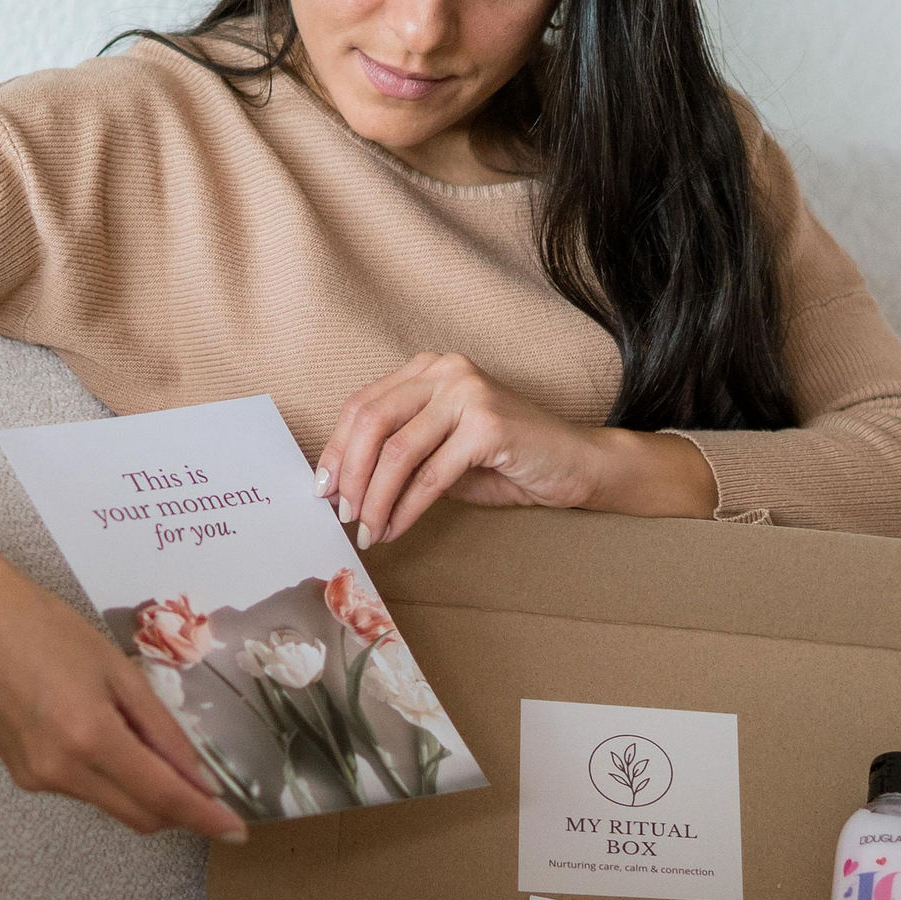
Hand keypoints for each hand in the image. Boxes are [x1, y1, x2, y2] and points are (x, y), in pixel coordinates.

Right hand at [0, 566, 247, 842]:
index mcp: (90, 738)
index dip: (204, 818)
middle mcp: (61, 772)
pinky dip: (107, 776)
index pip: (163, 797)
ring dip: (141, 789)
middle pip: (138, 816)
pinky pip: (82, 790)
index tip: (237, 830)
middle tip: (207, 788)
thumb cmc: (47, 627)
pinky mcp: (21, 776)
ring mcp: (36, 779)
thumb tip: (199, 778)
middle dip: (178, 811)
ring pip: (110, 804)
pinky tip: (101, 734)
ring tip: (139, 735)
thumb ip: (162, 729)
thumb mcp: (118, 670)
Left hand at [314, 353, 717, 543]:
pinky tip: (395, 529)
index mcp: (428, 369)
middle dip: (350, 475)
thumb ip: (398, 452)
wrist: (577, 464)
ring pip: (397, 451)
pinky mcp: (488, 425)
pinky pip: (430, 475)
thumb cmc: (507, 460)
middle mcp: (446, 371)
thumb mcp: (441, 448)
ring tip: (367, 529)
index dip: (337, 449)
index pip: (363, 405)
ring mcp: (469, 393)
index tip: (323, 489)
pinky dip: (405, 509)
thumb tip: (343, 486)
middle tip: (341, 513)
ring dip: (375, 499)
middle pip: (372, 422)